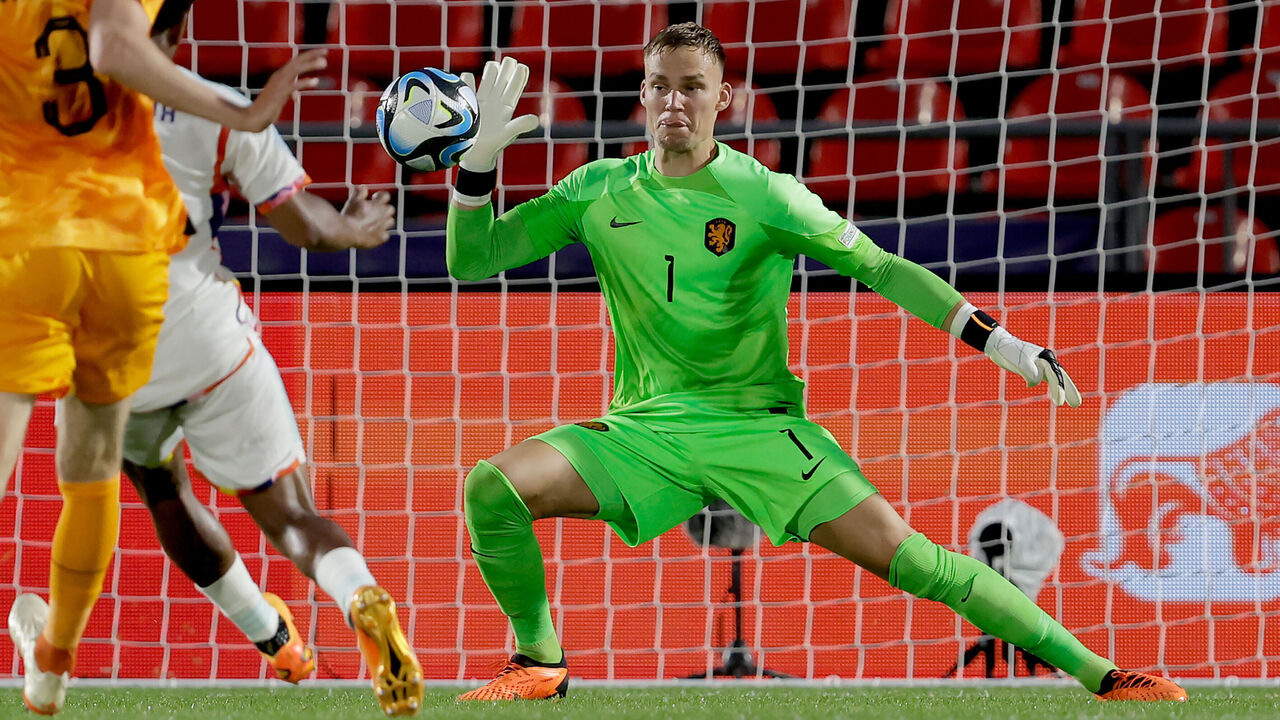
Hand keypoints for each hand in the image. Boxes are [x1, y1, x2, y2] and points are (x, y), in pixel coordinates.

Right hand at [234, 48, 327, 131]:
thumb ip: (289, 94)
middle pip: (297, 62)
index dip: (309, 55)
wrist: (254, 117)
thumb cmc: (267, 108)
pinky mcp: (279, 94)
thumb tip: (296, 96)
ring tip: (324, 62)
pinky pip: (294, 86)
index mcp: (280, 75)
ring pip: (296, 70)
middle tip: (326, 51)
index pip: (296, 62)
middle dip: (311, 55)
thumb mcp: (281, 98)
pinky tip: (316, 80)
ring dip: (310, 65)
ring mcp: (279, 84)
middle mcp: (279, 76)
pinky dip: (304, 82)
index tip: (323, 51)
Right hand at [340, 186, 394, 248]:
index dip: (380, 195)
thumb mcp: (353, 200)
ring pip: (391, 221)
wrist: (348, 232)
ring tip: (374, 222)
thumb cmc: (350, 215)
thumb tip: (362, 187)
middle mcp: (383, 214)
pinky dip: (381, 234)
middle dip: (384, 209)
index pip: (385, 195)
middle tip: (375, 210)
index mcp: (377, 204)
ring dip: (385, 221)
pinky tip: (373, 234)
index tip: (374, 197)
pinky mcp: (381, 237)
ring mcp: (383, 226)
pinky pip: (385, 235)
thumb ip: (359, 193)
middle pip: (390, 209)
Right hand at [458, 56, 539, 172]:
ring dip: (491, 72)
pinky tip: (467, 76)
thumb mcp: (507, 135)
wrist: (474, 155)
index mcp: (506, 108)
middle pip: (502, 81)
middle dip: (506, 70)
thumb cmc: (493, 146)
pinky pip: (467, 87)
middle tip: (510, 60)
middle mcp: (495, 103)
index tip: (522, 67)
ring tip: (494, 65)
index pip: (514, 89)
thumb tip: (535, 120)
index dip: (519, 78)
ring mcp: (481, 103)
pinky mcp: (467, 105)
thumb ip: (520, 126)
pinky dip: (466, 81)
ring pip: (487, 81)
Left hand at [984, 327, 1082, 406]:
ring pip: (1056, 379)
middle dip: (1070, 390)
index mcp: (1045, 357)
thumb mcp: (1019, 362)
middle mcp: (1046, 360)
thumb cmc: (1009, 351)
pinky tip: (1055, 397)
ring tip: (1073, 403)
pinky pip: (1047, 380)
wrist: (998, 344)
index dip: (1059, 389)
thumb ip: (1030, 372)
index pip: (1055, 375)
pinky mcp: (1034, 369)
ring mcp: (1041, 365)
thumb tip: (1036, 383)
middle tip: (1077, 404)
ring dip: (1064, 390)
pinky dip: (1053, 388)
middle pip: (1061, 377)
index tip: (1059, 402)